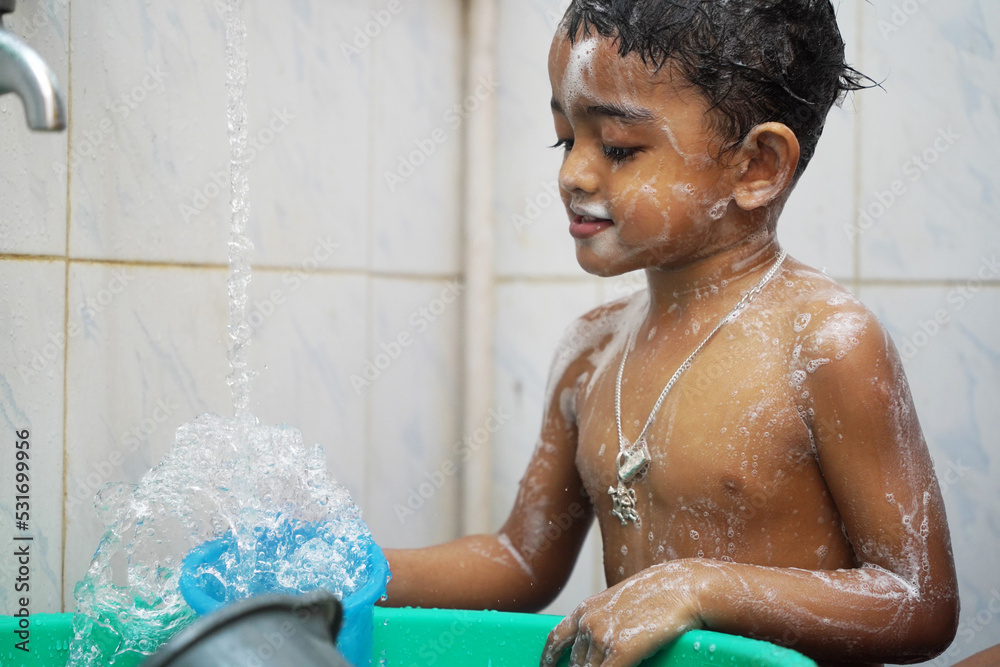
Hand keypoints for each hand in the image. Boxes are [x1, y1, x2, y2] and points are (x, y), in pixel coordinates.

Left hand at [540, 560, 705, 666]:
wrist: (682, 587)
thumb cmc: (659, 593)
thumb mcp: (622, 601)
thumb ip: (606, 619)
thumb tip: (603, 637)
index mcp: (585, 609)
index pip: (556, 638)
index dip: (549, 657)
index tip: (546, 666)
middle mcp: (587, 623)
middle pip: (575, 663)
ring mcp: (601, 637)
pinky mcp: (620, 651)